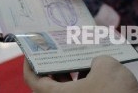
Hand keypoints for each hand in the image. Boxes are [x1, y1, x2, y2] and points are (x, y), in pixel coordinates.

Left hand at [23, 55, 137, 92]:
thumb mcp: (106, 65)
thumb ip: (96, 60)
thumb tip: (96, 65)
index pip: (33, 80)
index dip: (30, 63)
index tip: (34, 50)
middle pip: (51, 85)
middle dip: (56, 65)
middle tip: (59, 48)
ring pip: (69, 91)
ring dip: (74, 74)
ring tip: (81, 56)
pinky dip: (87, 83)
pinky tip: (98, 70)